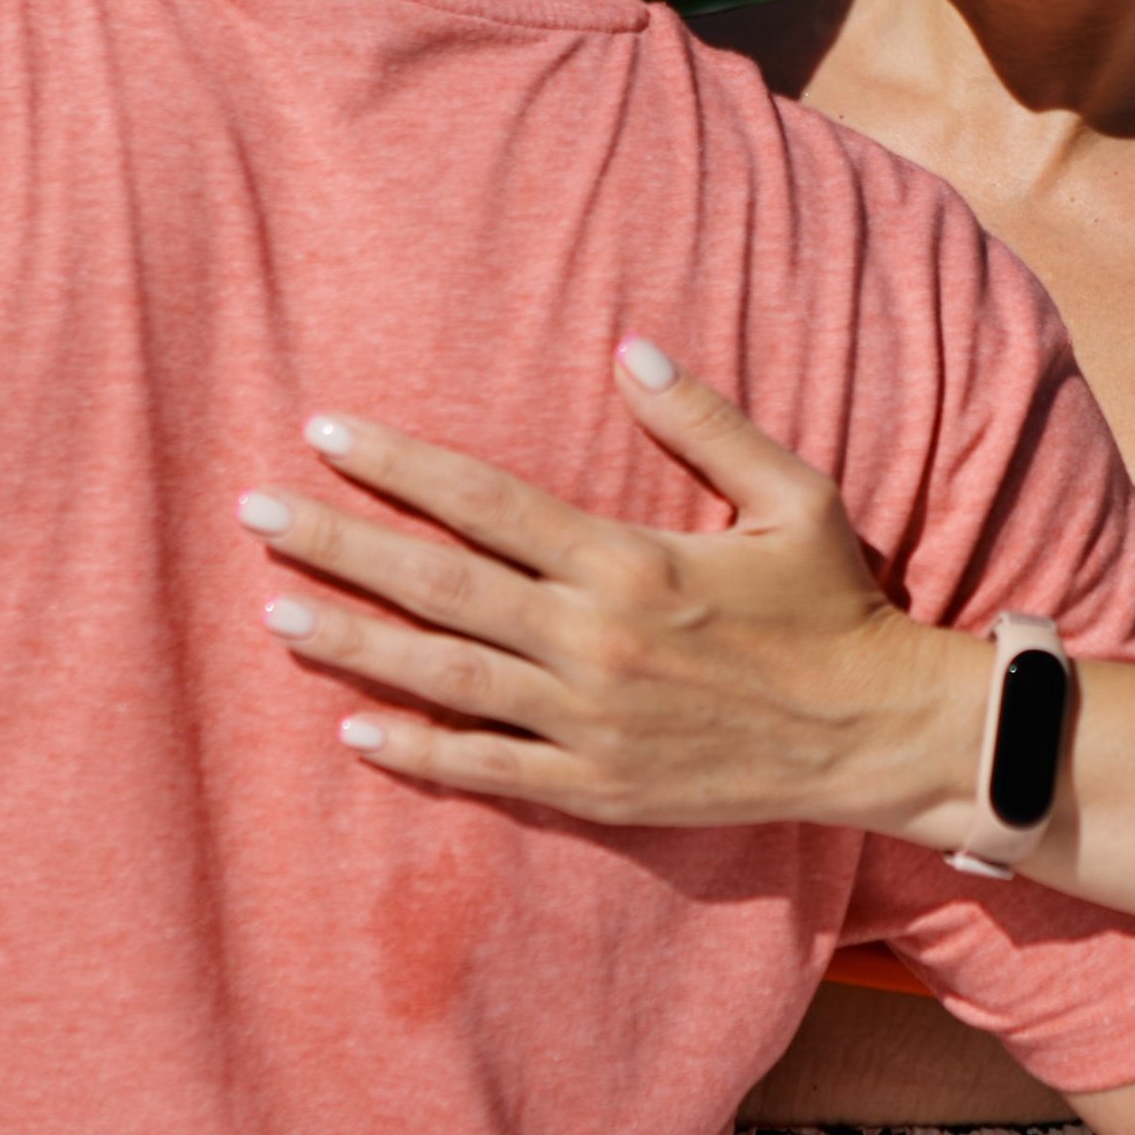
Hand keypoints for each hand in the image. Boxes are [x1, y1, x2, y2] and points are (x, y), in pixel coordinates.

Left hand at [238, 340, 987, 842]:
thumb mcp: (793, 495)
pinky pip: (487, 770)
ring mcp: (589, 721)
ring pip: (445, 677)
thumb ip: (705, 421)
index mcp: (631, 561)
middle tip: (255, 514)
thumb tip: (626, 348)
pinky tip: (354, 727)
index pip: (486, 503)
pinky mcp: (598, 787)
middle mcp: (595, 641)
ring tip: (276, 611)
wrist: (879, 735)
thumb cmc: (837, 607)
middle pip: (440, 585)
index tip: (324, 432)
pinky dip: (418, 751)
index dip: (398, 465)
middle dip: (341, 545)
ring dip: (354, 644)